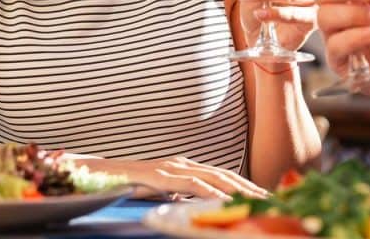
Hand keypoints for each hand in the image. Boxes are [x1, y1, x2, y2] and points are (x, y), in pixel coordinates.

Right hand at [78, 156, 268, 200]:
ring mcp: (171, 167)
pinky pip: (190, 184)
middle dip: (250, 187)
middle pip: (225, 175)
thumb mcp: (159, 192)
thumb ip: (178, 195)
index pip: (222, 175)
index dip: (246, 184)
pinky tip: (224, 200)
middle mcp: (182, 163)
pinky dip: (210, 192)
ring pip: (213, 178)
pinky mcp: (160, 176)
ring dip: (238, 190)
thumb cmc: (127, 185)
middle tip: (272, 199)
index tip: (266, 196)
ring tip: (257, 201)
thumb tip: (195, 206)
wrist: (97, 174)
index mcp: (184, 166)